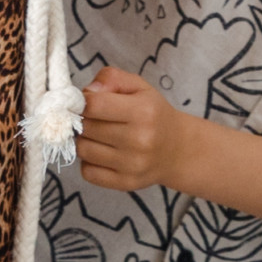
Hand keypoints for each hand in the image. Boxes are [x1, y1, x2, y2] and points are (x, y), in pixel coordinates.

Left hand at [73, 65, 195, 193]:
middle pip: (86, 128)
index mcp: (143, 112)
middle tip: (94, 119)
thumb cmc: (154, 114)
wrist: (179, 150)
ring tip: (97, 135)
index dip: (82, 101)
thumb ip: (111, 78)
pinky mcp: (126, 183)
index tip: (86, 102)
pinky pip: (88, 173)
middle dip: (83, 120)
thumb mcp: (139, 86)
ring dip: (84, 141)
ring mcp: (133, 165)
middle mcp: (139, 140)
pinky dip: (89, 162)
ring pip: (83, 150)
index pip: (94, 105)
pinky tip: (101, 153)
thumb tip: (86, 91)